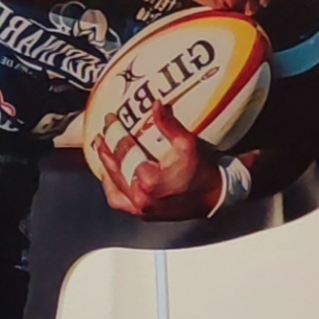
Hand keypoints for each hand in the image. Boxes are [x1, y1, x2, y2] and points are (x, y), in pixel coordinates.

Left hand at [94, 101, 237, 219]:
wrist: (216, 196)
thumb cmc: (204, 170)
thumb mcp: (188, 144)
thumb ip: (168, 124)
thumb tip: (155, 104)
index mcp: (150, 181)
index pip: (125, 152)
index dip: (115, 133)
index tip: (110, 118)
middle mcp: (141, 198)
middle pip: (115, 169)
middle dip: (106, 148)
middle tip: (102, 132)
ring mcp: (141, 209)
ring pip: (113, 186)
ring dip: (106, 168)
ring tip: (102, 151)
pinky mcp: (143, 214)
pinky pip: (119, 202)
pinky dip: (112, 187)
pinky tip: (109, 175)